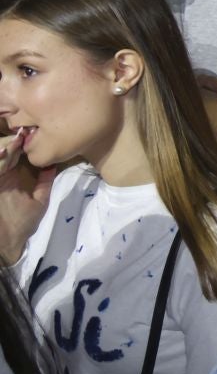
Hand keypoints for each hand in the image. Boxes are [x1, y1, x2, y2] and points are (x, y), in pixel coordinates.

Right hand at [0, 130, 53, 265]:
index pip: (18, 154)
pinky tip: (6, 153)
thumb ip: (44, 182)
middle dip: (14, 141)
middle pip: (7, 152)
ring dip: (6, 149)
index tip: (33, 133)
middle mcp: (2, 175)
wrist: (7, 241)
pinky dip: (0, 161)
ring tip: (16, 141)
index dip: (24, 143)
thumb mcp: (39, 200)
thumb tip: (53, 165)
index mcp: (12, 176)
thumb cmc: (23, 222)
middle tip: (24, 132)